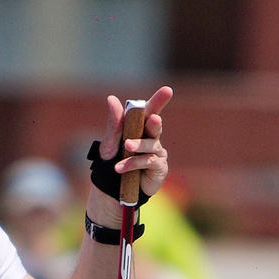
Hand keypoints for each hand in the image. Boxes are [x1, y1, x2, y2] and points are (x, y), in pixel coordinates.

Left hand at [95, 86, 172, 203]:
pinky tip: (120, 168)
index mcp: (140, 127)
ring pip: (150, 144)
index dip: (159, 100)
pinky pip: (147, 161)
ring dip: (137, 145)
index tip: (167, 90)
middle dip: (155, 121)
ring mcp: (157, 152)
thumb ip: (115, 122)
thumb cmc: (112, 161)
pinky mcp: (159, 167)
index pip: (149, 110)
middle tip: (153, 119)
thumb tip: (111, 98)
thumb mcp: (110, 141)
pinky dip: (133, 163)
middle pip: (156, 125)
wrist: (111, 189)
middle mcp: (151, 138)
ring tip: (126, 147)